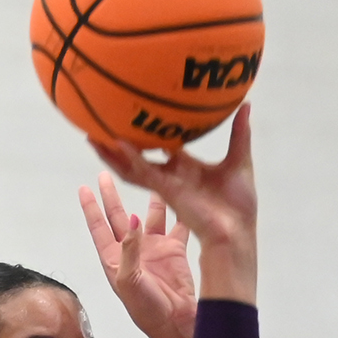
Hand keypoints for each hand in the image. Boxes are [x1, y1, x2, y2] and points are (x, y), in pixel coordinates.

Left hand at [79, 173, 198, 337]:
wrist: (175, 322)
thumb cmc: (146, 310)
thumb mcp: (130, 281)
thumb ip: (130, 249)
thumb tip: (133, 219)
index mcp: (115, 258)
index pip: (99, 227)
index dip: (91, 208)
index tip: (83, 188)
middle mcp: (133, 249)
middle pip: (119, 215)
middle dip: (113, 195)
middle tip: (106, 173)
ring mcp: (154, 247)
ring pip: (151, 214)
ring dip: (149, 196)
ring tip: (146, 173)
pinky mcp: (175, 249)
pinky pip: (177, 223)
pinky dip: (178, 208)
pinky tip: (179, 191)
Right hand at [88, 107, 256, 303]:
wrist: (237, 232)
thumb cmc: (239, 206)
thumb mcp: (239, 160)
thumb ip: (238, 133)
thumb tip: (245, 105)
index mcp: (184, 170)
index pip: (159, 149)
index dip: (145, 136)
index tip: (133, 120)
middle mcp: (169, 178)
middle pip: (136, 159)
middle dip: (118, 145)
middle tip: (100, 126)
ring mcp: (165, 186)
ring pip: (131, 168)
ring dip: (111, 153)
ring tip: (91, 136)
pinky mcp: (166, 193)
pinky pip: (143, 174)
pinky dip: (130, 159)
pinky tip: (116, 144)